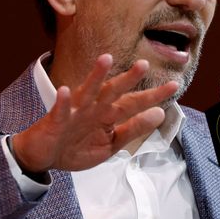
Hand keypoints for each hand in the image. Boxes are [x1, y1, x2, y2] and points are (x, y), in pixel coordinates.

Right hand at [12, 54, 178, 172]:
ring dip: (95, 76)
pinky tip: (65, 91)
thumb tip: (160, 114)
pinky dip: (63, 101)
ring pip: (87, 91)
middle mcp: (94, 108)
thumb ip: (134, 128)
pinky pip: (60, 110)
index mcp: (108, 115)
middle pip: (114, 91)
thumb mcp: (111, 144)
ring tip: (106, 60)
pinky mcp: (56, 120)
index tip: (174, 85)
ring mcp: (75, 112)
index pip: (134, 103)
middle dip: (128, 79)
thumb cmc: (77, 147)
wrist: (45, 158)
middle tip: (144, 65)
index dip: (153, 96)